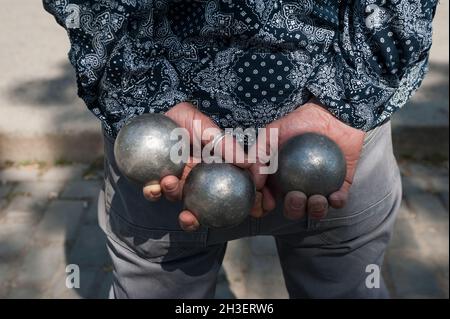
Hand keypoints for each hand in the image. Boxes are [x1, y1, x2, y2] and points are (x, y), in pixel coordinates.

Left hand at [141, 102, 249, 230]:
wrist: (158, 112)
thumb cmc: (186, 119)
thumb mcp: (207, 128)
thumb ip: (226, 145)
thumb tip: (248, 163)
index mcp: (212, 171)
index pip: (232, 191)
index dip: (246, 205)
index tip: (254, 211)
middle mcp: (194, 180)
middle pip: (202, 207)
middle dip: (198, 220)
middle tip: (194, 218)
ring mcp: (174, 181)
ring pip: (176, 198)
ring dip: (173, 195)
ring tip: (169, 183)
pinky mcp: (153, 180)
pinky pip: (152, 191)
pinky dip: (153, 192)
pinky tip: (152, 186)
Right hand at [250, 99, 365, 219]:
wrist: (331, 112)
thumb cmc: (299, 121)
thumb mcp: (272, 133)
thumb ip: (259, 154)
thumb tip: (254, 181)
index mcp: (280, 179)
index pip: (269, 198)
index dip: (266, 205)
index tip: (267, 203)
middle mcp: (298, 186)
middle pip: (294, 209)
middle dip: (293, 210)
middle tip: (296, 196)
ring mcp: (320, 187)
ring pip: (316, 209)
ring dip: (315, 211)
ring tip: (316, 198)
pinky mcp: (340, 185)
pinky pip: (339, 200)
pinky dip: (337, 202)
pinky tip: (334, 196)